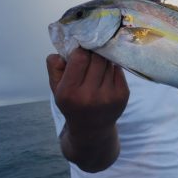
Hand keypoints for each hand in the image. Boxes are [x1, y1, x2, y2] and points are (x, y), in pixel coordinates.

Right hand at [46, 47, 129, 171]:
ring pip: (109, 63)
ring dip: (104, 59)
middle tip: (91, 52)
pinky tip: (106, 74)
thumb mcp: (56, 89)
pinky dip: (112, 69)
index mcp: (69, 92)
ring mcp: (109, 96)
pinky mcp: (122, 95)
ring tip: (98, 64)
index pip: (80, 58)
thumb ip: (55, 67)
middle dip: (93, 52)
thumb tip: (66, 47)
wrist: (92, 130)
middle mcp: (90, 95)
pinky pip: (118, 71)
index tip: (80, 50)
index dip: (80, 50)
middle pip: (97, 58)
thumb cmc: (72, 104)